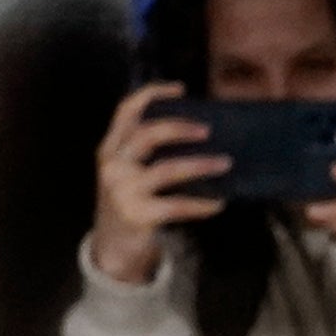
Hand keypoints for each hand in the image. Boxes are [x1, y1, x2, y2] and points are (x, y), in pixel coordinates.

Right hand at [85, 80, 226, 284]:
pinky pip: (177, 205)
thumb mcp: (129, 171)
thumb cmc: (131, 201)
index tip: (180, 89)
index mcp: (110, 147)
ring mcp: (122, 189)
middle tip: (208, 130)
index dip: (151, 94)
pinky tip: (219, 203)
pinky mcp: (137, 214)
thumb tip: (201, 133)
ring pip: (167, 169)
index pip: (125, 110)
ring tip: (225, 163)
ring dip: (201, 165)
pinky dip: (202, 204)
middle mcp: (112, 164)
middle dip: (179, 127)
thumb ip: (149, 152)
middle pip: (146, 134)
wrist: (113, 245)